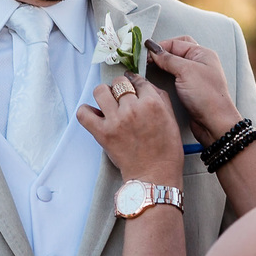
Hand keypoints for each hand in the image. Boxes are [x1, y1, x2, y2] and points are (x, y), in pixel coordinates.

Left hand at [76, 72, 182, 186]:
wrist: (155, 175)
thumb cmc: (166, 151)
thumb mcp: (171, 119)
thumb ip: (160, 98)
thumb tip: (145, 85)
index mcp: (152, 103)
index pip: (138, 81)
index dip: (135, 83)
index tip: (132, 87)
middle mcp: (133, 108)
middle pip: (119, 83)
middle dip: (120, 88)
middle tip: (121, 99)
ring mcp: (116, 120)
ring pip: (100, 91)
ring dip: (104, 95)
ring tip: (108, 104)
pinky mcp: (102, 133)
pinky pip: (84, 113)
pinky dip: (86, 112)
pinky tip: (94, 115)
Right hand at [145, 38, 242, 146]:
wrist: (214, 123)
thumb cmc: (206, 96)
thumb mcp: (186, 71)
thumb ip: (168, 59)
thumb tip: (153, 49)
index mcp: (202, 53)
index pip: (176, 42)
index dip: (160, 46)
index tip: (145, 52)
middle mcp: (199, 63)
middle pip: (175, 51)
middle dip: (160, 54)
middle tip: (145, 60)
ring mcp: (194, 76)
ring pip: (173, 65)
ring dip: (161, 66)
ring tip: (148, 68)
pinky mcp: (188, 89)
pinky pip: (173, 78)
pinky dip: (164, 76)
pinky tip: (156, 80)